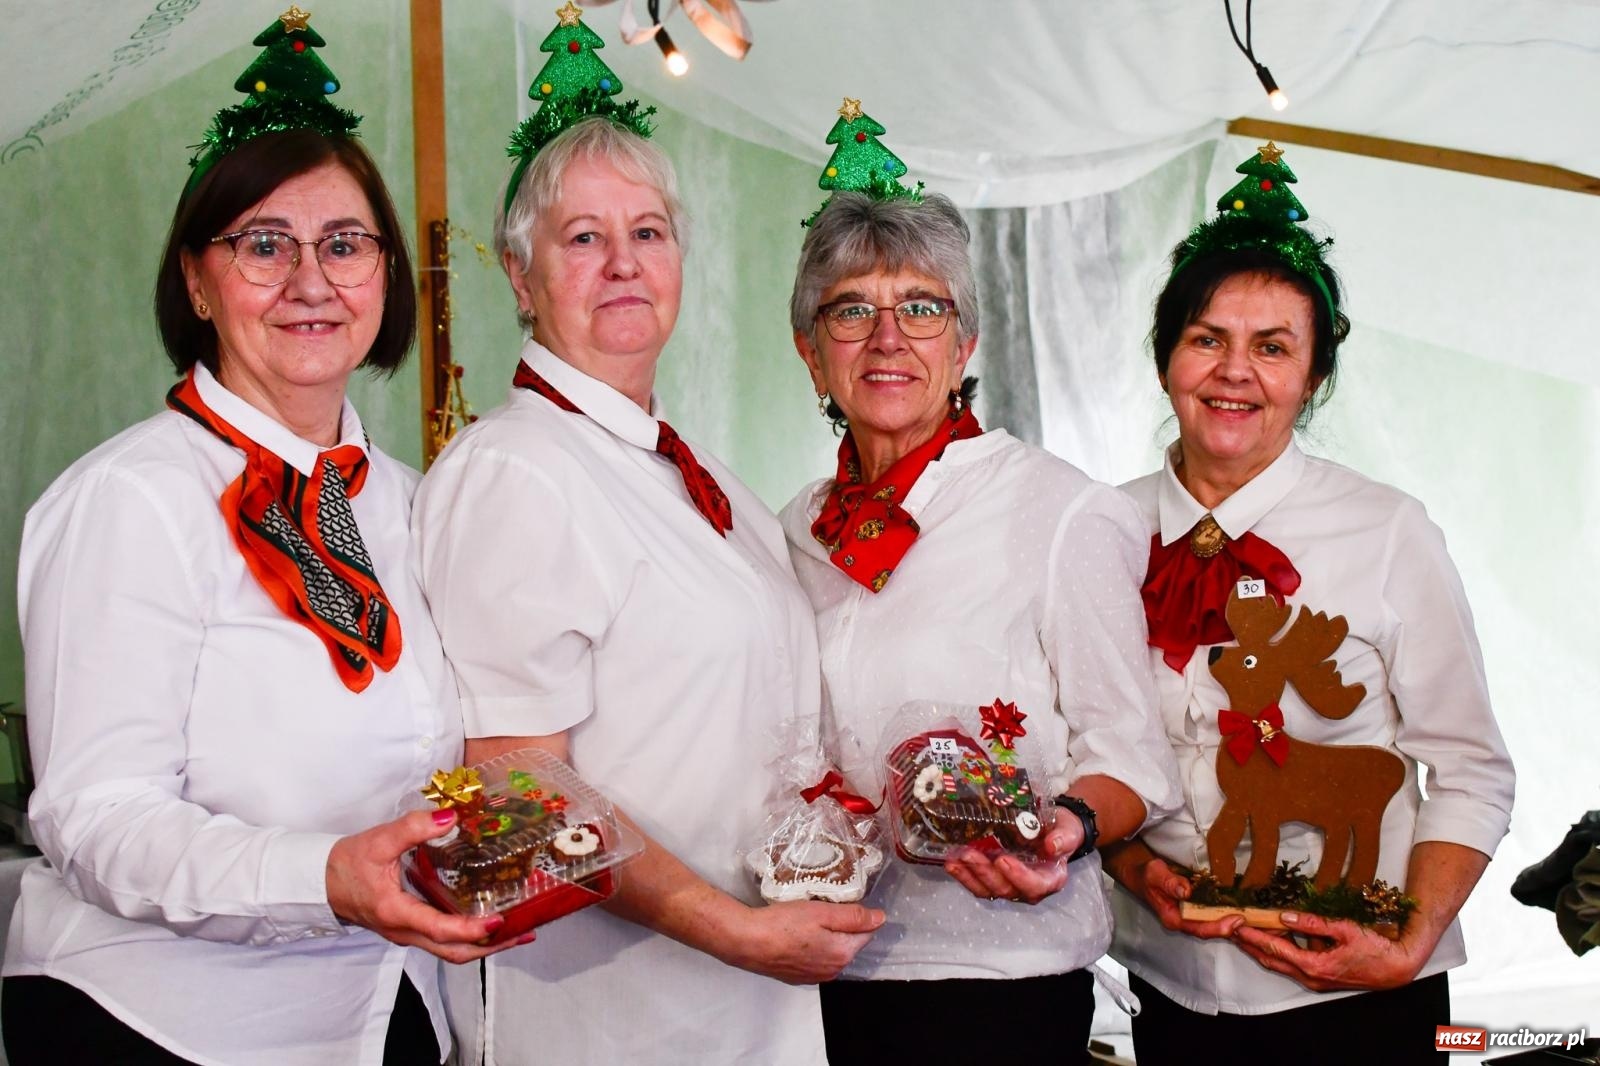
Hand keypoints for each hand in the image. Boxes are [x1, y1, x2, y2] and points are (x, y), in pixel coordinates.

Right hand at [326, 809, 530, 963]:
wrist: (320, 882)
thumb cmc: (347, 864)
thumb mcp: (378, 841)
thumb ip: (413, 828)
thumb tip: (449, 818)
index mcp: (396, 913)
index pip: (440, 930)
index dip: (471, 928)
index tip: (499, 920)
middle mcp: (404, 931)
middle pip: (453, 952)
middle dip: (490, 946)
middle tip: (522, 934)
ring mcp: (407, 934)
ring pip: (449, 951)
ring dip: (482, 945)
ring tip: (514, 932)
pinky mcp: (408, 929)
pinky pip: (442, 941)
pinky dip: (467, 937)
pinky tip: (486, 921)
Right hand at [720, 899, 884, 984]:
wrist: (747, 942)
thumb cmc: (783, 924)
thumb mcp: (821, 912)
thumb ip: (853, 917)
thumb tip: (880, 919)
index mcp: (842, 954)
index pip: (866, 933)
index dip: (856, 915)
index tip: (839, 904)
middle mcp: (833, 971)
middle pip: (848, 943)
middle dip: (841, 927)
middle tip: (821, 909)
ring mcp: (815, 976)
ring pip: (831, 952)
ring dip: (826, 937)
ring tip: (807, 921)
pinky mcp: (798, 977)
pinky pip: (815, 959)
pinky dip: (811, 947)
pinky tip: (797, 936)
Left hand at [943, 809, 1079, 902]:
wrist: (1052, 828)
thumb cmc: (1062, 831)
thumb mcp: (1069, 830)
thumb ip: (1065, 838)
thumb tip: (1053, 845)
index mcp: (1050, 879)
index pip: (1035, 885)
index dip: (1019, 876)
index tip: (1004, 860)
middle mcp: (1029, 887)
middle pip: (1006, 888)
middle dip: (985, 873)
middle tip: (970, 854)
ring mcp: (1010, 884)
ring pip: (988, 889)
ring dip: (969, 875)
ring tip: (955, 859)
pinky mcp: (995, 878)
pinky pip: (978, 883)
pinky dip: (964, 874)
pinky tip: (951, 862)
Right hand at [1119, 854, 1244, 938]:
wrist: (1141, 876)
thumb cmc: (1147, 875)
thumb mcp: (1154, 874)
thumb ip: (1169, 882)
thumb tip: (1186, 890)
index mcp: (1173, 918)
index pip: (1199, 928)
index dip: (1219, 927)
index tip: (1236, 920)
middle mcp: (1183, 922)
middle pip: (1210, 930)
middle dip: (1230, 928)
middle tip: (1250, 920)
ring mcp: (1190, 917)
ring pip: (1213, 925)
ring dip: (1231, 923)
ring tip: (1251, 918)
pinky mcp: (1195, 910)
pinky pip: (1213, 916)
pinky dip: (1226, 914)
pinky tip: (1240, 909)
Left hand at [1232, 910, 1429, 991]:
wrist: (1397, 969)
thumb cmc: (1375, 949)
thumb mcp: (1345, 930)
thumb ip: (1313, 923)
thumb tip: (1285, 916)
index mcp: (1313, 966)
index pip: (1274, 949)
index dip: (1253, 935)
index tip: (1237, 924)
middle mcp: (1310, 977)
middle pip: (1270, 959)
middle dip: (1249, 943)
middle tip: (1231, 927)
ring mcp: (1314, 979)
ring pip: (1280, 963)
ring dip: (1262, 947)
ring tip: (1245, 929)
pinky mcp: (1320, 976)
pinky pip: (1293, 962)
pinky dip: (1280, 949)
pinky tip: (1275, 935)